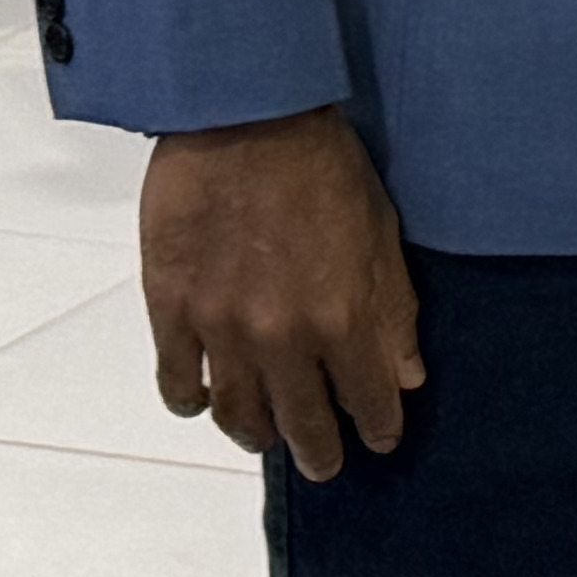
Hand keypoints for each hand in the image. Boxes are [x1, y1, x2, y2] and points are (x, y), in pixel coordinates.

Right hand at [142, 107, 420, 477]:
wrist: (243, 115)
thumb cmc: (320, 162)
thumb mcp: (381, 230)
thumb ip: (393, 311)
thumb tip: (405, 377)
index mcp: (343, 318)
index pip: (368, 403)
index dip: (377, 428)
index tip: (379, 438)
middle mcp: (283, 338)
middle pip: (303, 424)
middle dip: (320, 451)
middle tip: (324, 462)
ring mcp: (222, 330)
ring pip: (239, 417)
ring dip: (258, 434)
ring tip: (267, 435)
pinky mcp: (171, 311)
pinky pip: (180, 385)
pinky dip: (195, 401)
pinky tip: (207, 398)